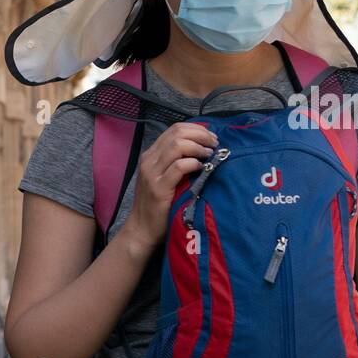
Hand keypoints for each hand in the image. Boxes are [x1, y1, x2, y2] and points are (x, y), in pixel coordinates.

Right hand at [123, 122, 218, 246]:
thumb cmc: (158, 204)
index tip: (211, 138)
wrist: (142, 229)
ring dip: (198, 147)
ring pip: (177, 146)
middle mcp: (149, 160)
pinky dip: (193, 164)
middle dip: (200, 135)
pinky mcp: (158, 188)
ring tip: (209, 156)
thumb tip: (203, 148)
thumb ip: (176, 161)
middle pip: (177, 133)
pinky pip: (179, 167)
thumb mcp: (164, 177)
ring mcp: (151, 173)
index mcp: (151, 154)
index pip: (174, 129)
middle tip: (214, 145)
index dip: (197, 129)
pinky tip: (201, 169)